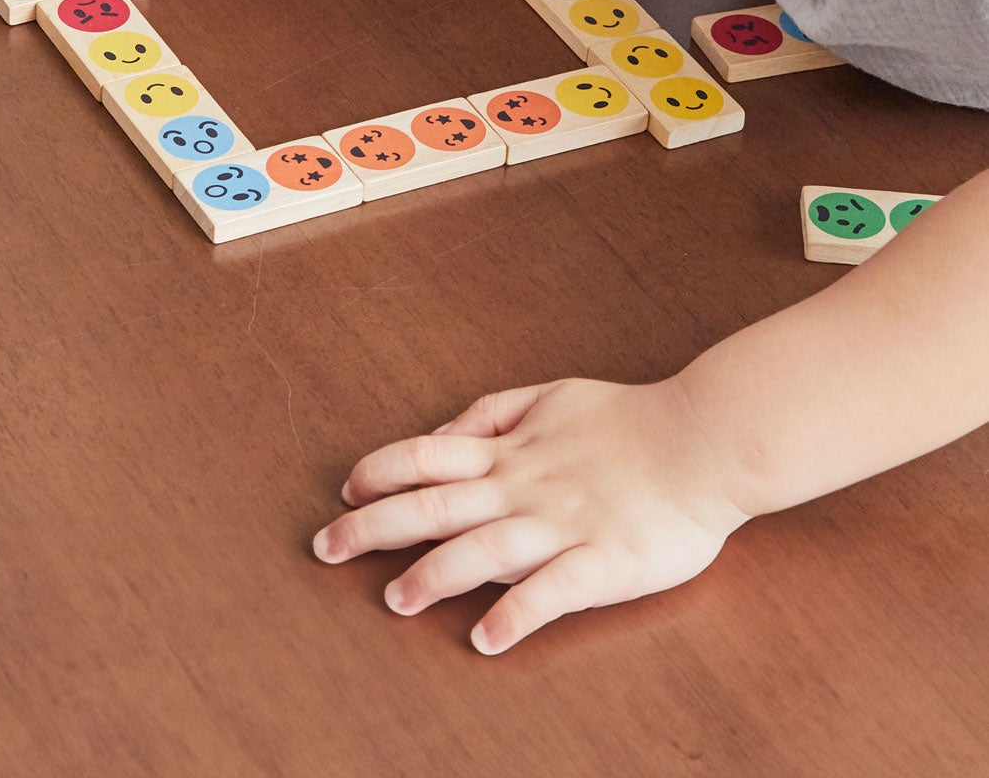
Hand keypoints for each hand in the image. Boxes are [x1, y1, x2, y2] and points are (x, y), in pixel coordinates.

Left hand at [313, 376, 749, 652]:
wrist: (704, 440)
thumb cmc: (628, 420)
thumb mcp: (550, 394)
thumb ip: (492, 413)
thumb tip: (442, 434)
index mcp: (512, 450)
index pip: (427, 456)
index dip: (380, 470)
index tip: (344, 489)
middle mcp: (525, 487)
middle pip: (436, 504)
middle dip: (375, 526)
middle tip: (327, 549)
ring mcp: (563, 526)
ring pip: (484, 550)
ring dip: (434, 575)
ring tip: (395, 600)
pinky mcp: (604, 562)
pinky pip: (552, 592)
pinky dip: (516, 614)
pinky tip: (487, 638)